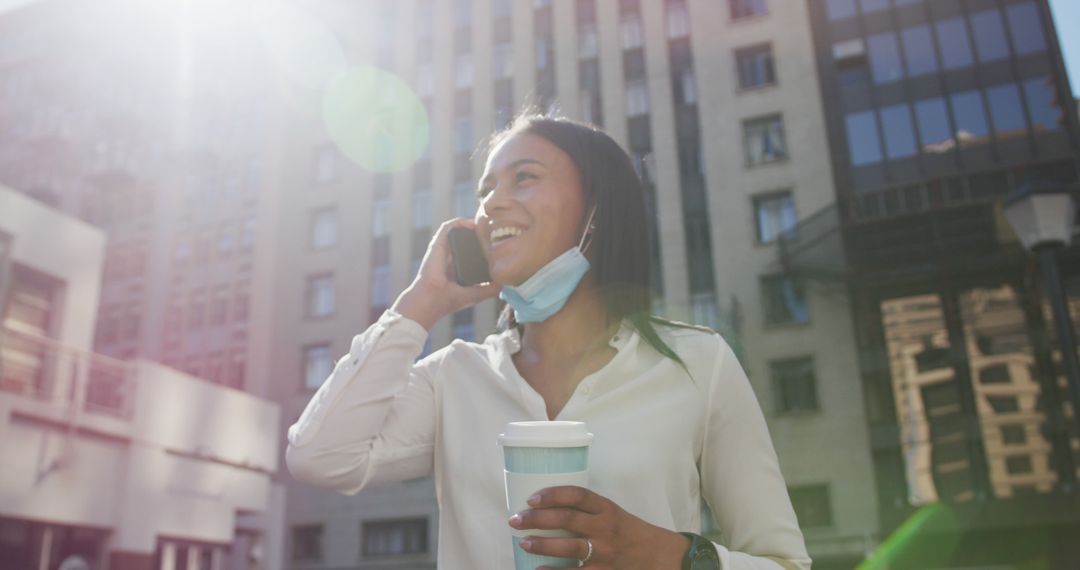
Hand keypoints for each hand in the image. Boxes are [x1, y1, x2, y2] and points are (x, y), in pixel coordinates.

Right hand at [391, 218, 498, 329]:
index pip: (472, 250)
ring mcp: (443, 249)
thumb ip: (489, 289)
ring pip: (459, 230)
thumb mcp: (475, 294)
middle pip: (467, 238)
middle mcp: (450, 255)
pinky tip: (474, 223)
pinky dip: (461, 222)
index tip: (498, 241)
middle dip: (481, 232)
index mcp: (458, 267)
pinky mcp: (438, 244)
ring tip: (487, 222)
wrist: (430, 300)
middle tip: (496, 229)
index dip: (484, 244)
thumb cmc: (448, 300)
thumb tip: (504, 283)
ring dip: (472, 224)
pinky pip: (449, 227)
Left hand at [508, 486, 689, 568]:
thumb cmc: (629, 531)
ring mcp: (604, 552)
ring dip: (542, 545)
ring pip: (569, 547)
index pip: (577, 495)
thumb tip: (547, 507)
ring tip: (524, 542)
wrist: (658, 555)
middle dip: (537, 519)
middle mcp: (605, 527)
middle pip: (567, 519)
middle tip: (516, 519)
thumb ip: (587, 510)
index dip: (552, 494)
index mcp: (606, 508)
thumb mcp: (612, 513)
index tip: (531, 498)